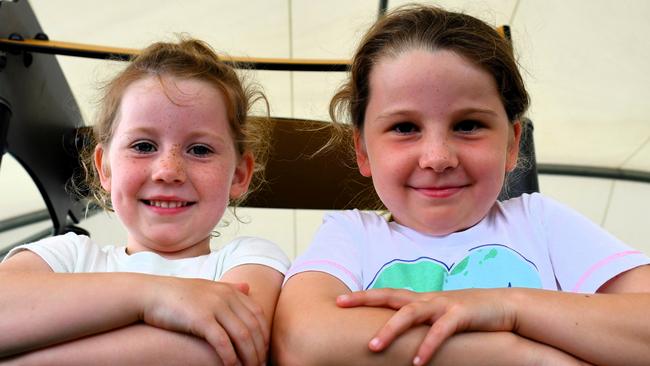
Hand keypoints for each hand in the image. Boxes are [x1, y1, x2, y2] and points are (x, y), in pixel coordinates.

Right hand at [141, 277, 267, 365]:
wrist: (150, 294)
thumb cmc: (178, 294)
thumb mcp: (207, 287)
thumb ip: (229, 288)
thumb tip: (248, 287)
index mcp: (230, 290)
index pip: (258, 314)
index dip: (264, 334)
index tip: (264, 351)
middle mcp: (226, 297)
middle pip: (253, 327)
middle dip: (259, 349)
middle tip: (261, 365)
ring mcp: (214, 307)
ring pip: (242, 336)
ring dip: (249, 356)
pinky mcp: (201, 319)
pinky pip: (223, 342)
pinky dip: (231, 357)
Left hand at [337, 288, 516, 364]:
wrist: (503, 306)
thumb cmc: (465, 314)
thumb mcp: (438, 316)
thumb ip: (418, 323)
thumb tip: (396, 333)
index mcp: (419, 299)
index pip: (385, 294)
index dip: (362, 295)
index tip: (339, 299)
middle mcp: (427, 299)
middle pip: (390, 296)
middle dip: (365, 299)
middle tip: (341, 304)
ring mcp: (442, 305)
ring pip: (410, 312)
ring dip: (391, 329)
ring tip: (374, 346)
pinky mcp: (460, 315)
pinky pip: (440, 332)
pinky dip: (428, 346)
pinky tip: (417, 362)